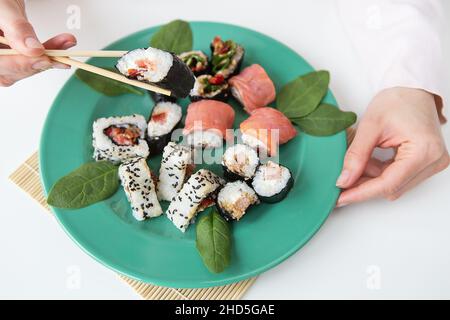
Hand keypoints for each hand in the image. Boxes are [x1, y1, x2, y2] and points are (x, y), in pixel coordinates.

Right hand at [0, 0, 76, 86]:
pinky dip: (48, 52)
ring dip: (49, 57)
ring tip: (66, 43)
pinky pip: (32, 60)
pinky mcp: (14, 56)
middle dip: (40, 61)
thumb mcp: (2, 7)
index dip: (22, 64)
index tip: (44, 59)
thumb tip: (34, 50)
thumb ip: (16, 28)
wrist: (1, 0)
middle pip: (13, 70)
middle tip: (63, 54)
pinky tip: (61, 45)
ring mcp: (2, 59)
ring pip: (26, 67)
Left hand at [336, 87, 448, 205]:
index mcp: (424, 151)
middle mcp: (433, 161)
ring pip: (393, 185)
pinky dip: (379, 172)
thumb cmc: (398, 100)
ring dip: (371, 178)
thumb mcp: (370, 125)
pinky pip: (398, 177)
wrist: (413, 90)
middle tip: (340, 181)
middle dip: (364, 185)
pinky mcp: (425, 163)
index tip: (340, 198)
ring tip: (355, 161)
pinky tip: (366, 162)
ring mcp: (432, 164)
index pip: (388, 183)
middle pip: (391, 187)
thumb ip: (356, 155)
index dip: (361, 192)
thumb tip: (344, 180)